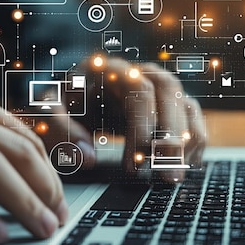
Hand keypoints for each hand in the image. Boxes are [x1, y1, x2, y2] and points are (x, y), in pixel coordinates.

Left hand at [41, 56, 205, 181]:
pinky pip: (193, 117)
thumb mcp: (50, 110)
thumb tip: (87, 157)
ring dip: (187, 142)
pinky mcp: (170, 102)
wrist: (77, 89)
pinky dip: (194, 141)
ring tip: (176, 176)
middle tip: (166, 174)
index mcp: (111, 68)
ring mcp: (158, 85)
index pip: (139, 91)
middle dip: (171, 137)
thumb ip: (60, 129)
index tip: (134, 165)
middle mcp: (140, 71)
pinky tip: (186, 166)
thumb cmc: (65, 100)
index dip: (141, 128)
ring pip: (186, 104)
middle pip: (170, 94)